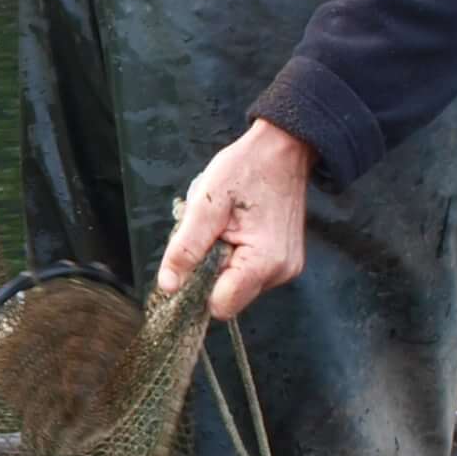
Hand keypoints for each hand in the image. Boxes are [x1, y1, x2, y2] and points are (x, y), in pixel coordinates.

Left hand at [160, 119, 314, 320]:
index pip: (221, 305)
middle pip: (229, 298)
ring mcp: (287, 269)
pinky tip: (239, 229)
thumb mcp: (205, 205)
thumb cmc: (245, 170)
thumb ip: (185, 248)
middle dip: (212, 272)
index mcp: (263, 262)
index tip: (196, 254)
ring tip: (227, 227)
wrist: (283, 150)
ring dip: (224, 263)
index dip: (200, 286)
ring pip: (239, 286)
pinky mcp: (286, 262)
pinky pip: (250, 274)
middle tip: (214, 233)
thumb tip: (168, 286)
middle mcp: (280, 273)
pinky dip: (238, 258)